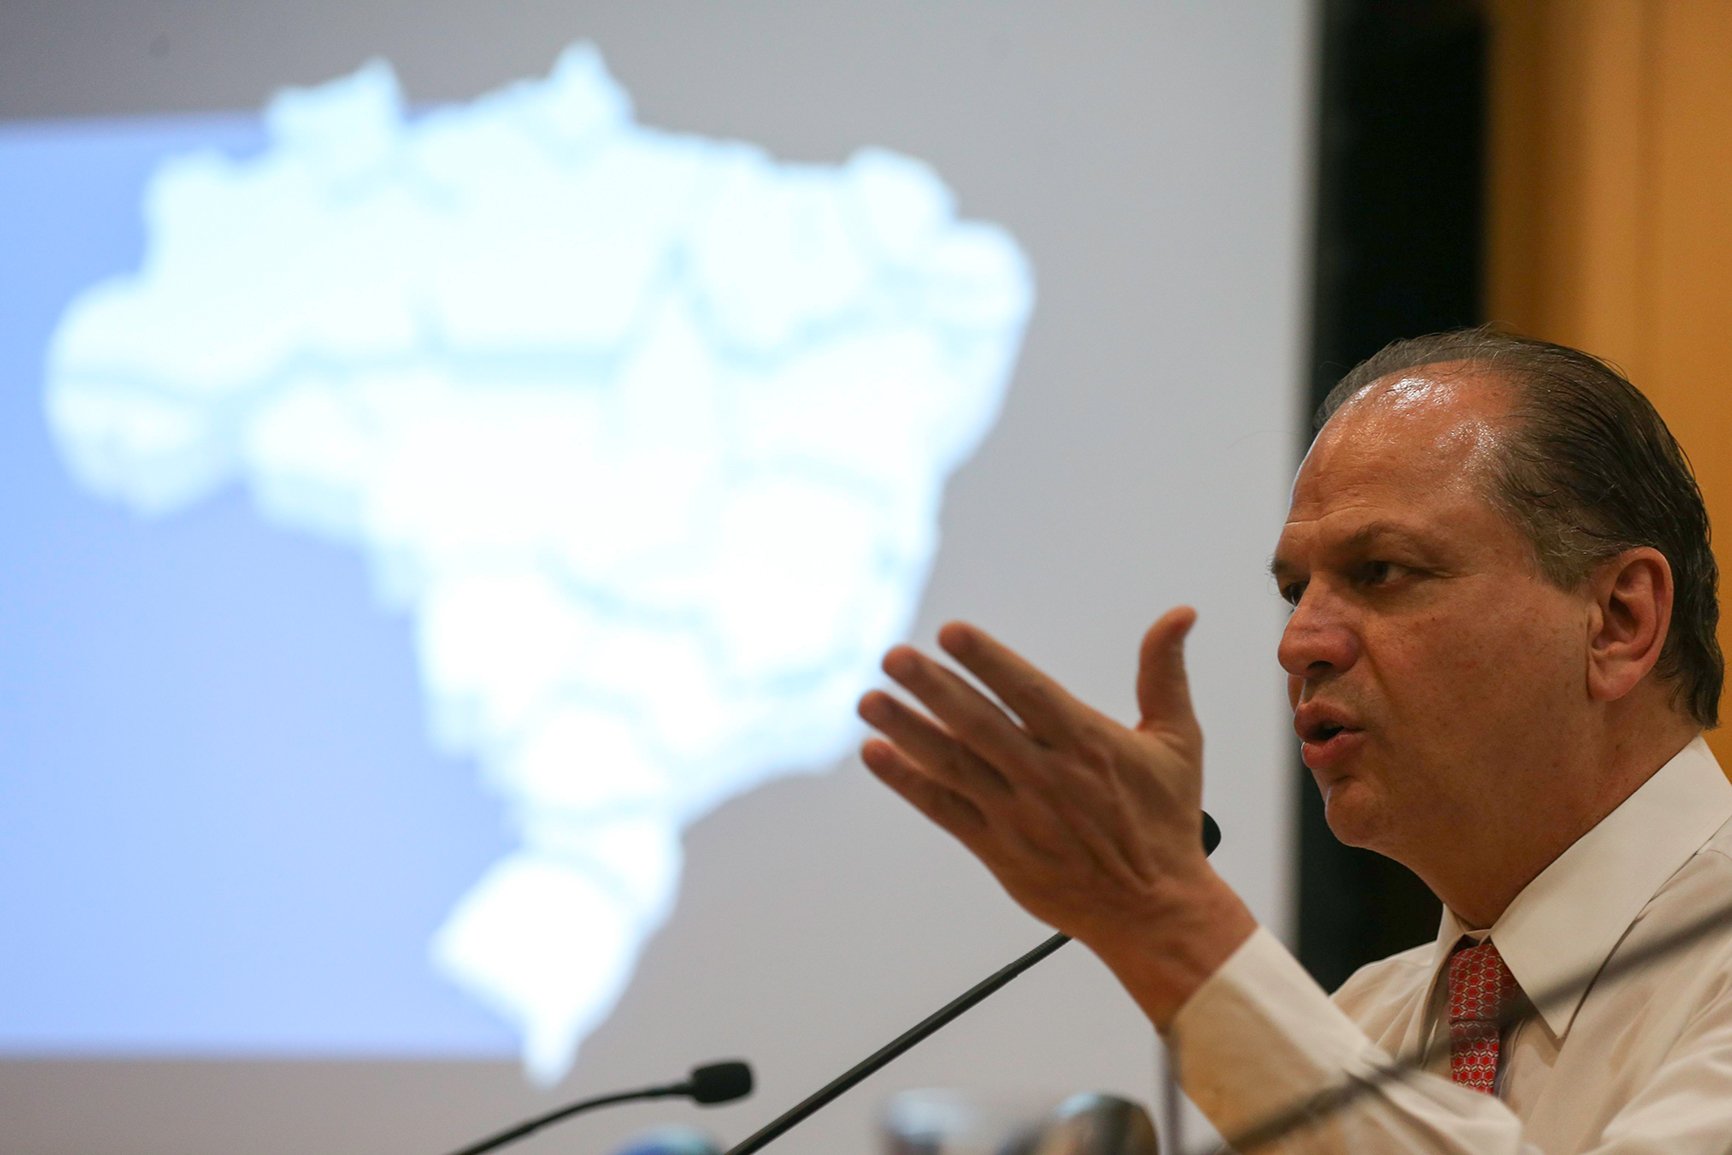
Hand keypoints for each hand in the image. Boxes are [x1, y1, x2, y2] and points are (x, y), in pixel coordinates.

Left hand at [856, 607, 1255, 1025]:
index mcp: (1087, 743)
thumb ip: (1164, 674)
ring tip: (869, 700)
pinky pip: (945, 811)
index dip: (988, 661)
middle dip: (932, 687)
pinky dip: (909, 783)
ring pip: (953, 765)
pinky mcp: (999, 851)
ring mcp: (1019, 815)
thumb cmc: (1164, 822)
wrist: (1155, 912)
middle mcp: (1047, 776)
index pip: (1028, 692)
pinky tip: (877, 755)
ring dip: (907, 730)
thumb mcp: (1177, 742)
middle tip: (893, 656)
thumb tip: (1179, 615)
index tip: (951, 633)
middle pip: (979, 724)